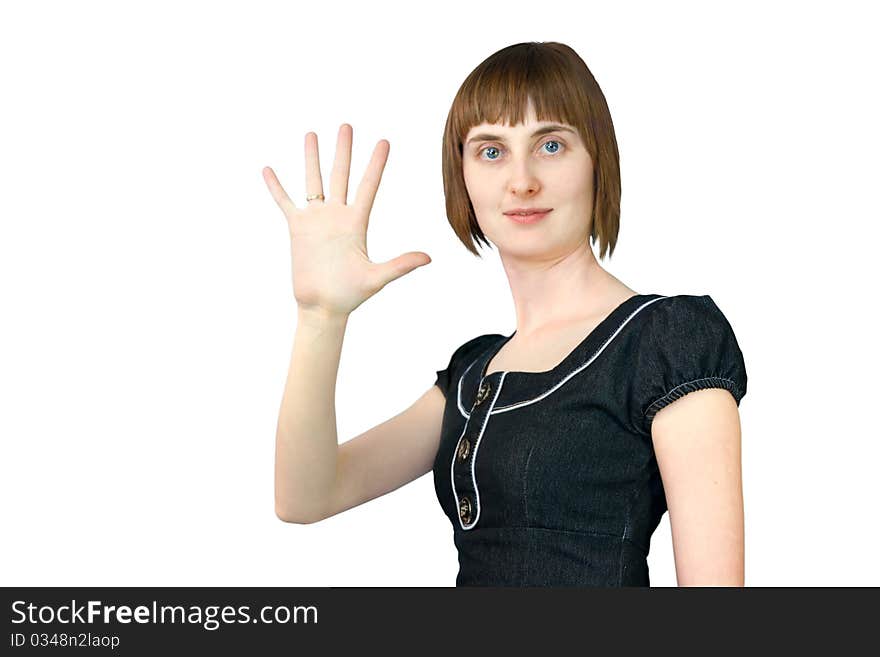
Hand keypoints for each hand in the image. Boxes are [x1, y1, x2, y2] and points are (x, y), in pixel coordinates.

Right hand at [263, 124, 430, 316]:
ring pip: (314, 181)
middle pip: (341, 175)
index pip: (368, 186)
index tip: (384, 142)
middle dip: (344, 150)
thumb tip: (429, 258)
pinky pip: (285, 203)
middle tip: (347, 126)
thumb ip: (400, 265)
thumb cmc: (350, 295)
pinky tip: (268, 169)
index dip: (376, 164)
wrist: (323, 307)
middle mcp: (337, 216)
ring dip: (312, 158)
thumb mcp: (377, 277)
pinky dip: (276, 187)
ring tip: (311, 134)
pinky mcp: (297, 229)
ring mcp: (316, 220)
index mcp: (357, 222)